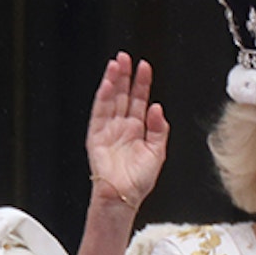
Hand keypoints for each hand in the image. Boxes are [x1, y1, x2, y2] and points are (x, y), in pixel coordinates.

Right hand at [86, 52, 167, 208]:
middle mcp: (122, 127)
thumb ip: (159, 129)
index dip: (142, 83)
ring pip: (111, 100)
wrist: (123, 196)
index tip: (144, 67)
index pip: (139, 100)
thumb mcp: (158, 153)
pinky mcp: (96, 136)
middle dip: (125, 76)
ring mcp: (108, 130)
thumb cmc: (138, 181)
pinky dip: (103, 98)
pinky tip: (107, 85)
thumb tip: (157, 108)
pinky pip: (99, 113)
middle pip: (123, 95)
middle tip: (127, 58)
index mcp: (137, 130)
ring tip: (116, 65)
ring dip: (113, 82)